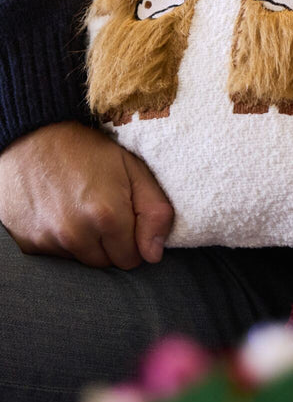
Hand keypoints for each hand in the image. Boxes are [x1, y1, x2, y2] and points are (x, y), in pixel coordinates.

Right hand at [0, 121, 173, 268]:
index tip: (127, 217)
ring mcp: (49, 240)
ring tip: (84, 211)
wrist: (34, 138)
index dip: (134, 239)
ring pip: (83, 261)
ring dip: (88, 244)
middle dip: (113, 244)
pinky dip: (64, 242)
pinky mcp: (29, 243)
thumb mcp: (134, 169)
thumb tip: (155, 254)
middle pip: (108, 263)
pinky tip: (63, 215)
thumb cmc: (89, 152)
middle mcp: (76, 234)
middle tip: (105, 211)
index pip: (133, 258)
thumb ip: (154, 211)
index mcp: (108, 215)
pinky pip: (58, 257)